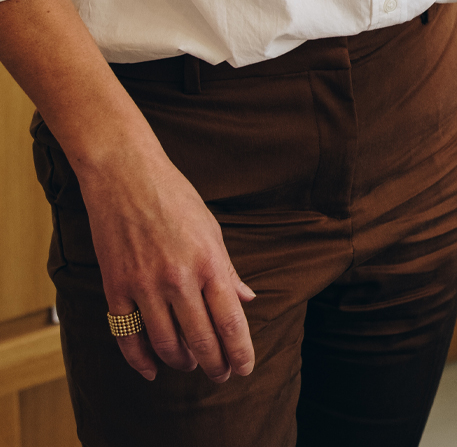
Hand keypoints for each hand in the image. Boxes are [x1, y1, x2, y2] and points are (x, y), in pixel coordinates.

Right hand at [81, 144, 255, 382]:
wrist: (126, 177)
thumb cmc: (176, 198)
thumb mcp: (211, 229)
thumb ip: (228, 270)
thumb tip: (246, 299)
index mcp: (209, 261)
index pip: (230, 320)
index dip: (239, 350)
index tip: (244, 368)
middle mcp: (179, 278)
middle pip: (200, 338)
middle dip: (214, 364)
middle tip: (221, 375)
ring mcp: (144, 285)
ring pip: (165, 343)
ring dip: (181, 362)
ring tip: (191, 365)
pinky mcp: (116, 287)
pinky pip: (127, 336)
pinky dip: (140, 359)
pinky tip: (152, 369)